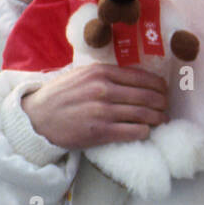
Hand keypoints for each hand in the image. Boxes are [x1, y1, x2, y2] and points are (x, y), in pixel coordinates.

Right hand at [21, 64, 168, 149]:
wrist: (37, 118)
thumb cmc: (60, 95)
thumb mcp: (82, 74)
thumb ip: (106, 74)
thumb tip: (134, 78)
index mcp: (101, 72)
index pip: (141, 77)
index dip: (158, 85)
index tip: (164, 90)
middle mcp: (104, 89)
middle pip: (146, 95)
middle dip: (162, 102)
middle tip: (166, 107)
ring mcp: (103, 111)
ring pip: (143, 114)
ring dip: (158, 118)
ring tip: (162, 120)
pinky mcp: (100, 132)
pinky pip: (132, 131)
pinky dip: (144, 131)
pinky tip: (146, 131)